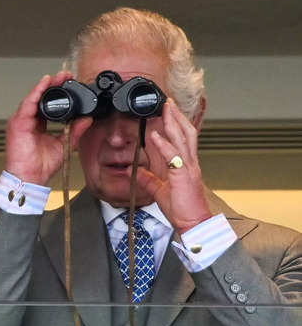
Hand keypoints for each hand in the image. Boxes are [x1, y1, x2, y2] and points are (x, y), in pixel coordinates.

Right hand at [5, 71, 92, 184]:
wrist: (30, 179)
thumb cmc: (40, 167)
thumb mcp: (63, 145)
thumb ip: (74, 131)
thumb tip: (87, 119)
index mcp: (37, 126)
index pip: (47, 104)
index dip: (57, 93)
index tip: (70, 84)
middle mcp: (28, 121)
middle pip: (40, 98)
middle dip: (53, 85)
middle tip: (66, 75)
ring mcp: (21, 121)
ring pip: (34, 97)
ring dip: (46, 86)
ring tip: (58, 76)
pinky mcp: (18, 123)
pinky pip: (28, 103)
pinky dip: (37, 92)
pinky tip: (45, 83)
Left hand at [137, 99, 211, 234]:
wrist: (193, 223)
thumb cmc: (181, 209)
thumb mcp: (158, 191)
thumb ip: (146, 179)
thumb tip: (131, 170)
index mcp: (185, 165)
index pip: (182, 139)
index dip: (175, 123)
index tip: (167, 111)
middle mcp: (190, 163)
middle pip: (185, 132)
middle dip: (176, 115)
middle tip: (167, 101)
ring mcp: (189, 168)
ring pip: (182, 139)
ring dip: (173, 123)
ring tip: (165, 109)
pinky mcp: (184, 176)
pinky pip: (173, 157)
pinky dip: (164, 145)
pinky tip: (155, 136)